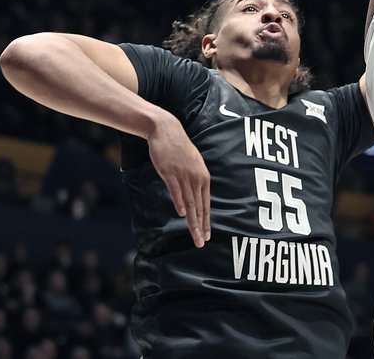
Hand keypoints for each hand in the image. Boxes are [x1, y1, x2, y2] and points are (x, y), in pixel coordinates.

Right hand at [145, 114, 210, 246]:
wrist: (166, 130)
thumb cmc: (178, 148)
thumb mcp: (192, 165)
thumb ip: (194, 181)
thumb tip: (194, 198)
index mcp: (203, 177)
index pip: (206, 204)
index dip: (206, 221)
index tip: (207, 236)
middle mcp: (196, 178)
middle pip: (200, 206)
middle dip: (201, 226)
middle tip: (201, 242)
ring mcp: (183, 175)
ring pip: (190, 202)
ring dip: (192, 220)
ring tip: (194, 235)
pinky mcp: (170, 172)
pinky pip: (176, 190)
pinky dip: (179, 202)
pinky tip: (182, 213)